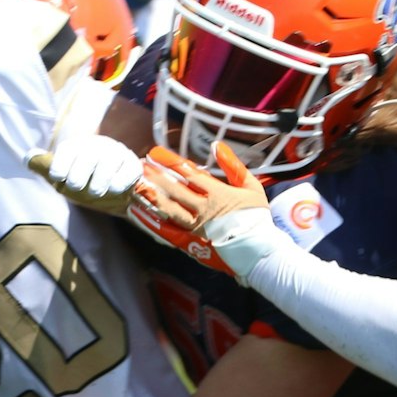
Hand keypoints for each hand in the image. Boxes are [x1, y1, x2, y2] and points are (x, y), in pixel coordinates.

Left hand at [26, 133, 142, 215]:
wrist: (115, 181)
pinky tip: (114, 189)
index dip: (61, 165)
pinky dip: (120, 182)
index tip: (59, 179)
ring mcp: (116, 154)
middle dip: (80, 174)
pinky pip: (127, 172)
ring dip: (100, 181)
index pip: (67, 151)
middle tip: (77, 188)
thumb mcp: (63, 173)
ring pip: (107, 164)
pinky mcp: (132, 165)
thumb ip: (45, 166)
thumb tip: (28, 158)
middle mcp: (97, 146)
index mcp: (76, 147)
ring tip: (96, 192)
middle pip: (87, 157)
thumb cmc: (84, 178)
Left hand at [132, 143, 265, 230]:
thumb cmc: (257, 217)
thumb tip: (217, 145)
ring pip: (168, 209)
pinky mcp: (191, 242)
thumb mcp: (251, 187)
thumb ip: (233, 165)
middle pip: (174, 189)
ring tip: (137, 185)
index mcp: (218, 193)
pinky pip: (168, 231)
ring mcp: (195, 226)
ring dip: (151, 196)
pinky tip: (140, 213)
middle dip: (156, 176)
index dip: (170, 161)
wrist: (259, 251)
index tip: (155, 153)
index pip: (189, 173)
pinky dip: (152, 222)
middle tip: (140, 166)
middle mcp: (203, 209)